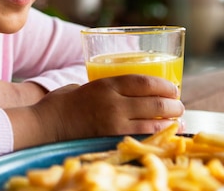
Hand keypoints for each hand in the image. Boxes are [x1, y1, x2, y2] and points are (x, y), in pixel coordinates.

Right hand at [5, 75, 183, 149]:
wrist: (44, 126)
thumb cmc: (60, 104)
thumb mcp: (83, 86)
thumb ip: (103, 89)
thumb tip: (120, 93)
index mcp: (106, 85)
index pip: (144, 82)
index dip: (164, 84)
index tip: (173, 87)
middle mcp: (113, 104)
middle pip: (154, 103)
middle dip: (173, 105)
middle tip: (178, 105)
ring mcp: (113, 125)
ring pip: (153, 124)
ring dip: (169, 122)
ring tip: (175, 120)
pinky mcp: (111, 142)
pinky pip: (142, 139)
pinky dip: (157, 137)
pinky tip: (163, 135)